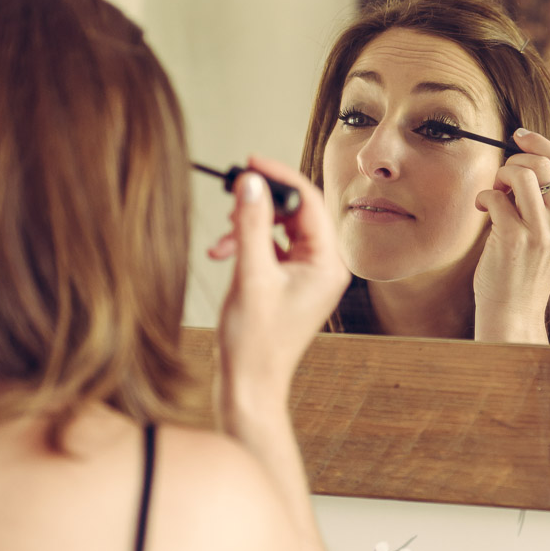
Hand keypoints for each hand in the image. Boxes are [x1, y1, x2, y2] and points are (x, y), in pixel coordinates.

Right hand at [208, 156, 349, 421]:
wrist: (248, 387)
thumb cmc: (255, 344)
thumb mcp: (250, 276)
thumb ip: (251, 225)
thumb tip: (250, 183)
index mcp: (328, 264)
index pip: (309, 202)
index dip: (279, 177)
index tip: (249, 163)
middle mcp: (324, 266)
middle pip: (295, 212)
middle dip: (260, 204)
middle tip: (230, 195)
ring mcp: (307, 275)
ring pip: (279, 229)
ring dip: (248, 227)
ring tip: (221, 241)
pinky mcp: (289, 282)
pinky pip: (271, 248)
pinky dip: (246, 245)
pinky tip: (222, 253)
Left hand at [472, 128, 549, 343]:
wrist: (513, 314)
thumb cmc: (520, 275)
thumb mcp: (541, 239)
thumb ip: (536, 208)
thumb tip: (517, 172)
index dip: (540, 143)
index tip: (520, 136)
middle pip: (542, 165)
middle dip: (514, 162)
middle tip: (500, 181)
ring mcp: (538, 231)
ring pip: (522, 176)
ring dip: (500, 177)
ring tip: (492, 195)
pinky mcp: (513, 239)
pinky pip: (497, 198)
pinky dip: (484, 196)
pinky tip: (481, 209)